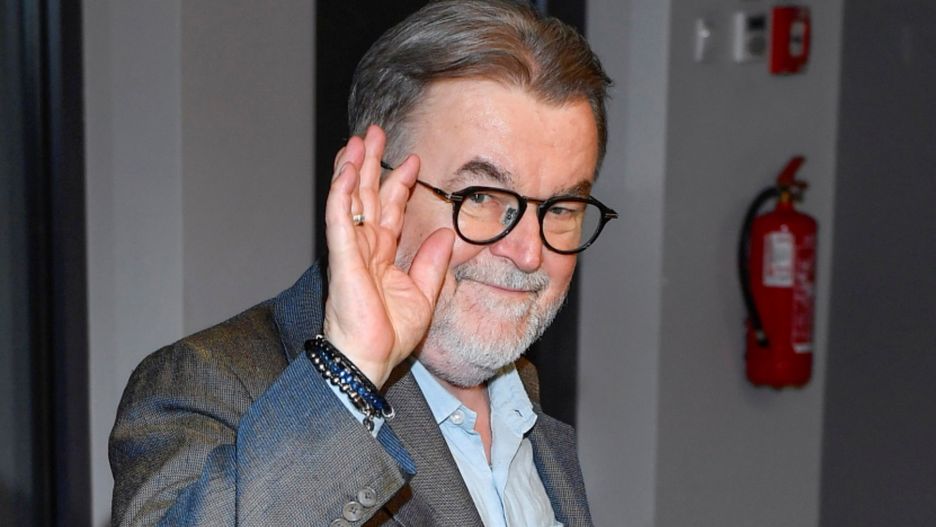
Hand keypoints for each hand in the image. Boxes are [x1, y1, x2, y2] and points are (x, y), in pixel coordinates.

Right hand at [322, 125, 453, 387]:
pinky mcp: (341, 258)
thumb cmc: (389, 335)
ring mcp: (350, 251)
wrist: (370, 359)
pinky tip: (345, 170)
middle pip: (366, 195)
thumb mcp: (424, 295)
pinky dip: (341, 193)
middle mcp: (364, 248)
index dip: (398, 183)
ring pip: (349, 199)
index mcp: (382, 256)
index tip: (412, 160)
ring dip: (352, 168)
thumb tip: (447, 235)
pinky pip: (340, 218)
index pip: (389, 209)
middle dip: (370, 163)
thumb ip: (433, 263)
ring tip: (357, 139)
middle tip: (373, 133)